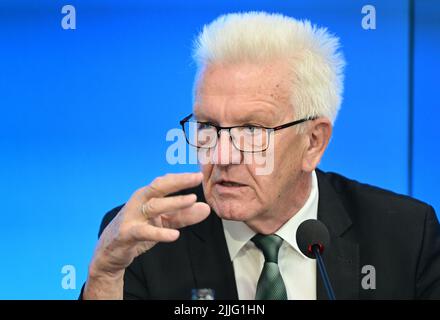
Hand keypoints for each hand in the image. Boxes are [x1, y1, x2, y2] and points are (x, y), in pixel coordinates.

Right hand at [84, 172, 209, 298]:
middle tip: (197, 178)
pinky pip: (144, 232)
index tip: (199, 174)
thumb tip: (206, 208)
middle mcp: (139, 202)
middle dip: (178, 181)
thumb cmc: (138, 230)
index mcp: (147, 196)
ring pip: (153, 206)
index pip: (165, 182)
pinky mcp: (127, 234)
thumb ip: (184, 216)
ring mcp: (132, 217)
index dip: (182, 177)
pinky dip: (160, 233)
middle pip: (158, 187)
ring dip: (173, 202)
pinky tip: (175, 235)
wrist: (109, 253)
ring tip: (192, 200)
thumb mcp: (163, 222)